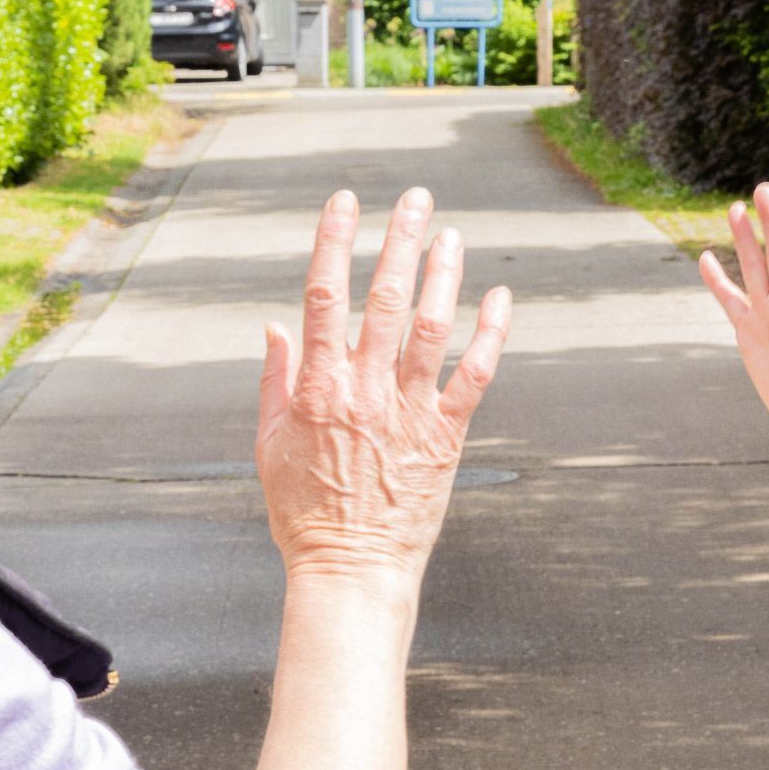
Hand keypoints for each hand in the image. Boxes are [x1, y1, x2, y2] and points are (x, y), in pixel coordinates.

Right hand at [255, 186, 512, 589]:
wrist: (351, 571)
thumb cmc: (303, 514)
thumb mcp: (268, 446)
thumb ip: (273, 381)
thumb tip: (277, 325)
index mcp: (317, 387)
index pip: (324, 295)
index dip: (335, 241)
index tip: (345, 201)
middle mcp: (364, 390)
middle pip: (384, 298)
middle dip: (401, 240)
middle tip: (416, 198)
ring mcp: (409, 412)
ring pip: (431, 327)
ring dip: (444, 275)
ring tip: (452, 235)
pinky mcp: (446, 438)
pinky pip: (474, 376)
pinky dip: (491, 333)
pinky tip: (500, 297)